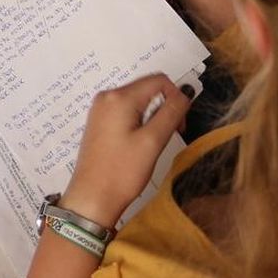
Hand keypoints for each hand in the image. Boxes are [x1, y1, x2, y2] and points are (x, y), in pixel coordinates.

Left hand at [61, 73, 189, 225]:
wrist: (92, 198)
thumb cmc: (122, 172)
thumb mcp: (152, 141)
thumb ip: (171, 113)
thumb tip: (186, 92)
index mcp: (119, 97)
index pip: (158, 80)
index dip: (177, 97)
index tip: (180, 124)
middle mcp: (106, 96)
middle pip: (147, 89)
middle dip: (165, 107)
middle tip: (171, 135)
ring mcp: (100, 109)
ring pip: (138, 101)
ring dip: (153, 116)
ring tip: (154, 143)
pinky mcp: (99, 122)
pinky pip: (125, 111)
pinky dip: (140, 121)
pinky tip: (140, 144)